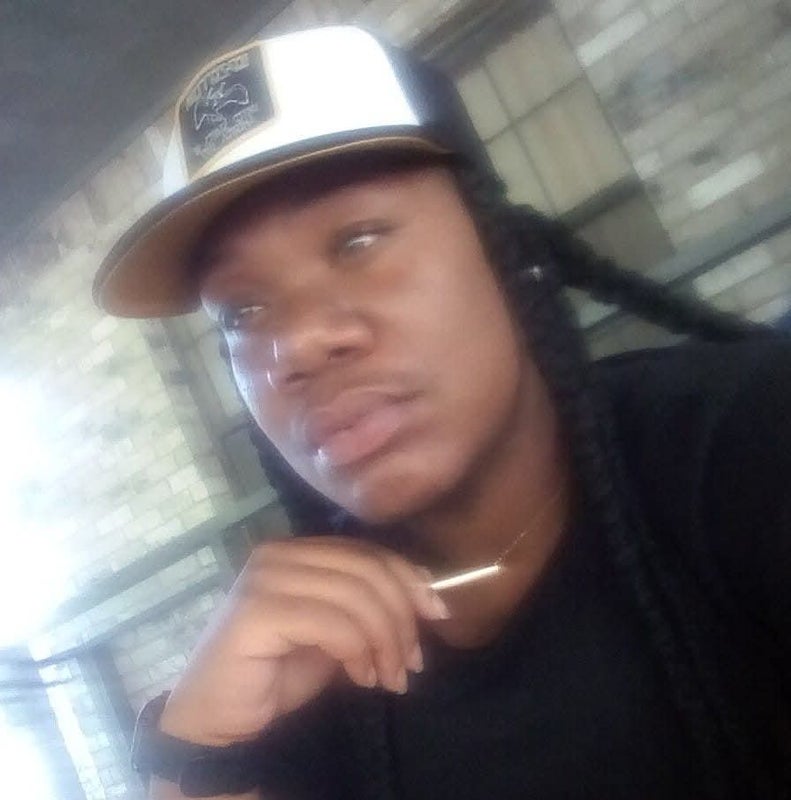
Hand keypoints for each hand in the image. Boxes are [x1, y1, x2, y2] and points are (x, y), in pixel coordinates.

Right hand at [158, 535, 449, 745]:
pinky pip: (333, 624)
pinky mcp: (256, 612)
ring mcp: (264, 579)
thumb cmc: (276, 673)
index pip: (368, 552)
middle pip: (367, 570)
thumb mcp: (336, 633)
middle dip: (402, 618)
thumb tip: (425, 593)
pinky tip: (361, 677)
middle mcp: (278, 554)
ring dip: (385, 641)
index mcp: (297, 550)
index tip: (437, 614)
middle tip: (412, 664)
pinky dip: (358, 652)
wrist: (216, 717)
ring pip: (355, 596)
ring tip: (390, 678)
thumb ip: (367, 606)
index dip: (408, 579)